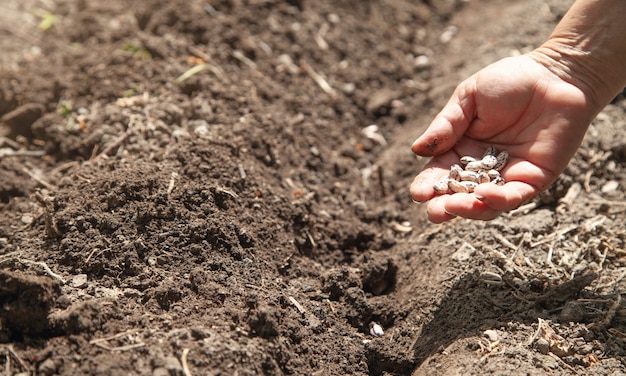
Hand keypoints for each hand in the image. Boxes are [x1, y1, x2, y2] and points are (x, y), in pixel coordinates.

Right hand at [410, 53, 596, 222]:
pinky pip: (514, 196)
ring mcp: (509, 176)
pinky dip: (499, 200)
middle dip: (444, 207)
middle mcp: (483, 168)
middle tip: (434, 212)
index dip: (427, 186)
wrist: (557, 74)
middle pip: (459, 196)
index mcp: (462, 149)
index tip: (418, 193)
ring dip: (469, 210)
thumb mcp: (469, 98)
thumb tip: (417, 150)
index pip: (440, 174)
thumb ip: (446, 125)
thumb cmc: (510, 80)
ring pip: (485, 204)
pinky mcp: (535, 179)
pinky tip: (485, 194)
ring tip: (454, 206)